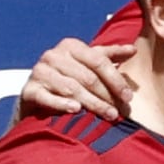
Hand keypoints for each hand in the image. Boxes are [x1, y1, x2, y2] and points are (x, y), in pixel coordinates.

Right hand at [20, 33, 141, 118]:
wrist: (36, 96)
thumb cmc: (68, 78)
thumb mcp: (88, 64)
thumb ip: (109, 56)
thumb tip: (133, 49)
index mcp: (71, 46)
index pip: (98, 62)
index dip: (116, 80)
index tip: (128, 97)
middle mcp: (53, 56)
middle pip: (87, 77)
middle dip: (107, 96)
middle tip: (120, 112)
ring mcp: (40, 72)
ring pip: (72, 89)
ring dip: (93, 104)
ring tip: (108, 116)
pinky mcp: (29, 90)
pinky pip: (47, 98)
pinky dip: (62, 104)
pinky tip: (76, 110)